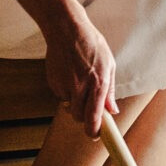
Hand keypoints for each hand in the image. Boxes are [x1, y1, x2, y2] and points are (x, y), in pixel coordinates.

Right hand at [42, 6, 117, 133]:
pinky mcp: (53, 82)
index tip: (97, 136)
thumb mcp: (108, 64)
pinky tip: (69, 74)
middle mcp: (80, 87)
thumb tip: (113, 111)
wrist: (66, 29)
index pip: (94, 118)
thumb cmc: (91, 45)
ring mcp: (65, 85)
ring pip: (70, 107)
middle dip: (85, 117)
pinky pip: (61, 96)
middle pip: (80, 118)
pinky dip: (66, 91)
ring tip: (79, 82)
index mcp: (98, 83)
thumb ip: (109, 91)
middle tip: (89, 106)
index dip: (95, 132)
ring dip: (75, 102)